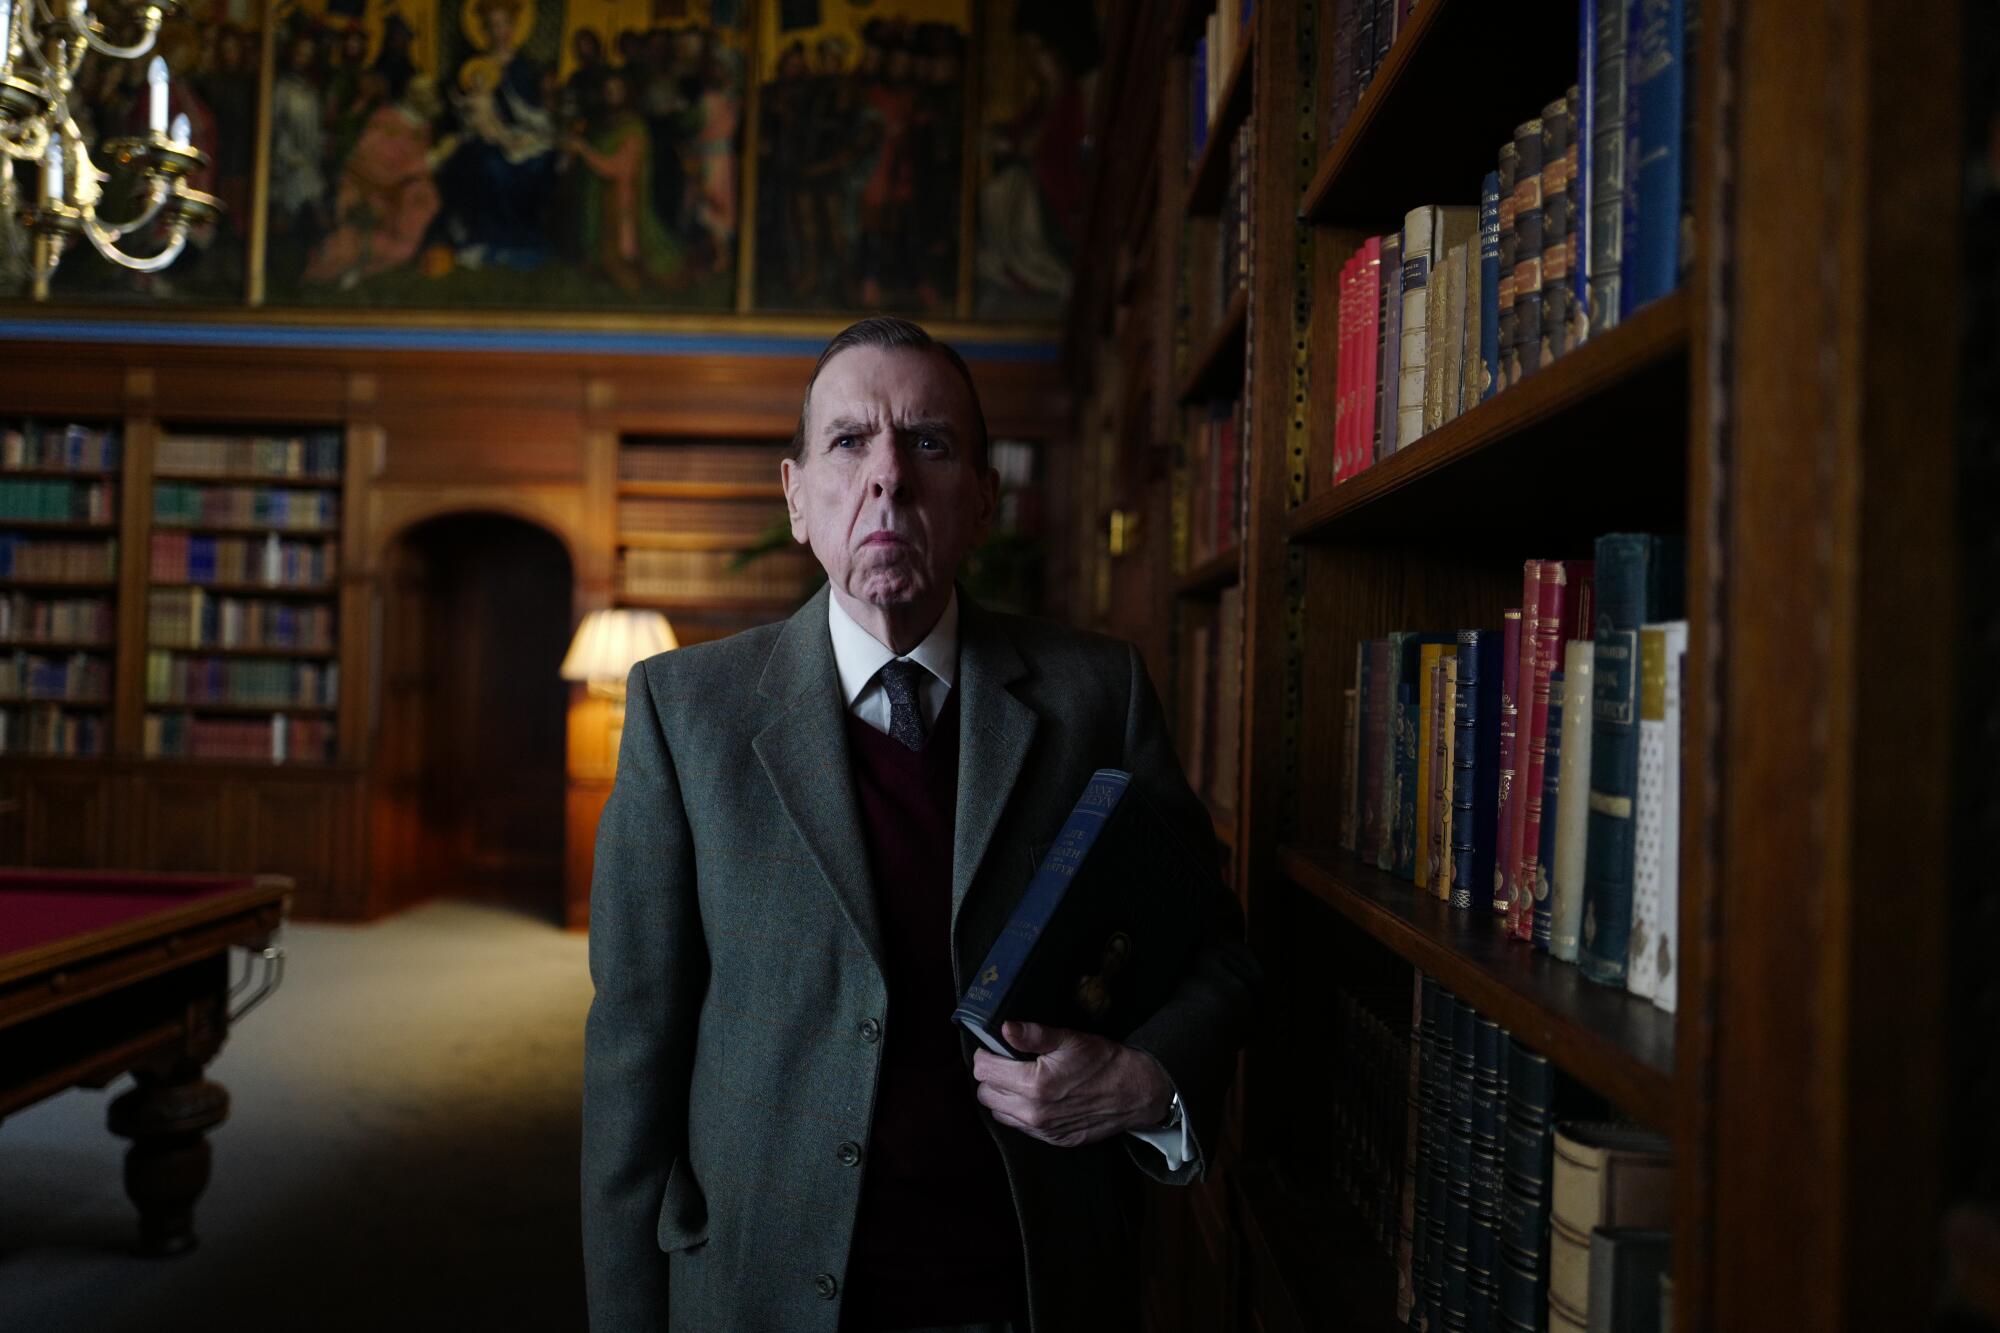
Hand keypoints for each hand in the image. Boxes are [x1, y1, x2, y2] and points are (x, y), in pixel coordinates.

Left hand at [972, 1021, 1174, 1148]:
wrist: (1135, 1092)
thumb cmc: (1104, 1062)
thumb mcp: (1070, 1039)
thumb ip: (1034, 1035)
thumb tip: (1005, 1028)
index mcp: (1034, 1085)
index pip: (983, 1072)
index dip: (986, 1055)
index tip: (995, 1048)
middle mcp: (1034, 1113)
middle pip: (985, 1095)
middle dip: (992, 1076)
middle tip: (1009, 1063)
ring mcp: (1043, 1130)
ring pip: (999, 1114)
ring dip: (1003, 1096)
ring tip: (1021, 1080)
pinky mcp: (1052, 1140)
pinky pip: (1020, 1127)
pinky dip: (1020, 1112)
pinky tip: (1037, 1097)